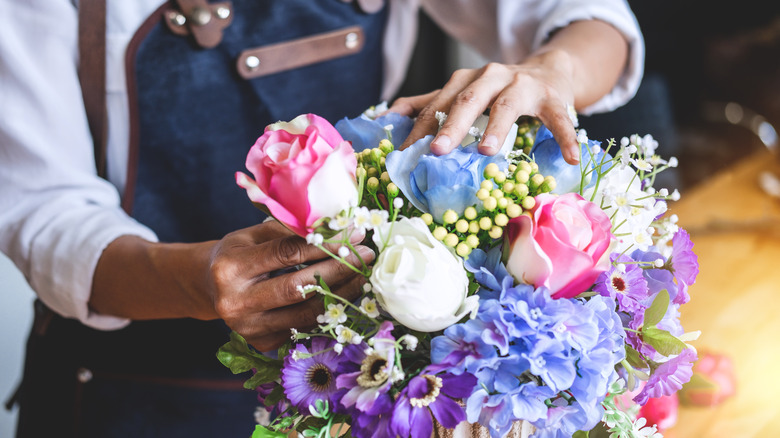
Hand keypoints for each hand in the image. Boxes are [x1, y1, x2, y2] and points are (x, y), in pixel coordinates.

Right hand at [207, 220, 373, 350]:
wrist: (210, 287)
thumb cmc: (238, 254)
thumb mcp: (252, 234)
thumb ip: (289, 231)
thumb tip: (337, 226)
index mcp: (231, 268)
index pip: (287, 254)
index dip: (325, 244)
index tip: (354, 234)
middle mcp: (236, 302)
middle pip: (298, 287)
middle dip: (338, 270)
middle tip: (366, 256)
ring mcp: (248, 328)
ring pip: (306, 313)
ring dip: (341, 294)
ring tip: (364, 276)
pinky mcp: (261, 344)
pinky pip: (304, 328)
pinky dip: (328, 311)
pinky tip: (346, 296)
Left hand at [387, 50, 580, 163]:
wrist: (549, 70)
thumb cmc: (499, 90)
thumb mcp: (463, 93)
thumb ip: (428, 103)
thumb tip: (386, 116)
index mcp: (466, 80)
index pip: (438, 104)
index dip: (420, 128)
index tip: (404, 154)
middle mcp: (491, 77)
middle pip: (468, 99)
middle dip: (451, 124)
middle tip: (437, 150)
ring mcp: (523, 85)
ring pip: (507, 105)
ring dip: (497, 128)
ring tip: (487, 151)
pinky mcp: (553, 97)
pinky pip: (559, 118)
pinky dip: (564, 137)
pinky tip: (570, 157)